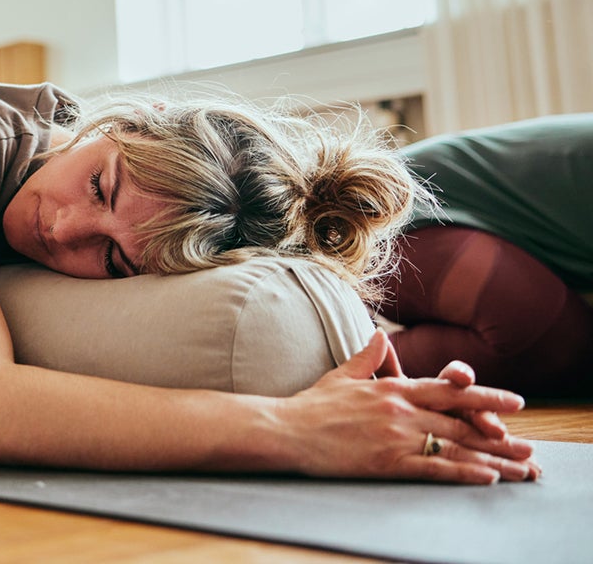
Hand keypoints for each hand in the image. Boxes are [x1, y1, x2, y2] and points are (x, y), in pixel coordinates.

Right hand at [277, 331, 538, 483]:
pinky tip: (486, 477)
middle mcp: (401, 409)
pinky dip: (464, 472)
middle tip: (527, 440)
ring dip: (492, 456)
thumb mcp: (342, 375)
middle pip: (461, 419)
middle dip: (498, 430)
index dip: (485, 396)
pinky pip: (435, 467)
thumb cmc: (310, 405)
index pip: (449, 389)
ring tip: (519, 464)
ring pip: (456, 445)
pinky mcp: (388, 461)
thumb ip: (367, 357)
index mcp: (393, 388)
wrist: (286, 430)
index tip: (513, 401)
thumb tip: (378, 335)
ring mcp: (396, 435)